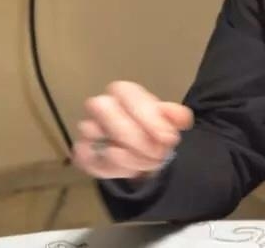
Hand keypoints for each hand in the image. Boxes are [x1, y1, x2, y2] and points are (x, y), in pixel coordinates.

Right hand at [71, 80, 193, 179]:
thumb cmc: (151, 130)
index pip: (127, 92)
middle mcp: (100, 107)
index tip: (168, 138)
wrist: (139, 153)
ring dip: (129, 157)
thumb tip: (182, 119)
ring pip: (96, 135)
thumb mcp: (168, 121)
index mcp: (123, 93)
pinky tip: (132, 171)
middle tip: (159, 154)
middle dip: (136, 137)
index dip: (148, 115)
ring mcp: (87, 131)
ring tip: (150, 163)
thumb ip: (175, 117)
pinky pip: (90, 161)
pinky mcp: (81, 154)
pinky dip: (114, 169)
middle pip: (104, 110)